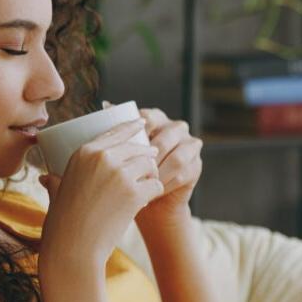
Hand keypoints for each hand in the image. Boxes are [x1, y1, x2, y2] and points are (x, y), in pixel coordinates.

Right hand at [38, 118, 163, 269]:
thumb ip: (55, 181)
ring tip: (145, 186)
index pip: (115, 131)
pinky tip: (145, 200)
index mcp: (83, 152)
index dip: (132, 127)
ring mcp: (120, 174)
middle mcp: (102, 157)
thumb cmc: (62, 224)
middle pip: (136, 147)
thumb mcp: (56, 194)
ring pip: (149, 165)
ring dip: (150, 175)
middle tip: (150, 163)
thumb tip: (45, 178)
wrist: (74, 248)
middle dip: (146, 156)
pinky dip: (153, 192)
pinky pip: (155, 184)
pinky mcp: (134, 192)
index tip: (142, 125)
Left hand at [129, 106, 202, 228]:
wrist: (147, 196)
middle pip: (166, 138)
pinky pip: (183, 174)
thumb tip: (105, 104)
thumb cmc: (130, 168)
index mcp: (157, 118)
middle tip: (134, 172)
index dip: (139, 131)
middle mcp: (176, 128)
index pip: (150, 117)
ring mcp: (190, 146)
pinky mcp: (196, 165)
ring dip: (159, 173)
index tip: (126, 147)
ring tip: (143, 184)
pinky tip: (153, 190)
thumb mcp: (122, 147)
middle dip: (150, 158)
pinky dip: (166, 184)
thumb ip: (118, 127)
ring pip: (177, 158)